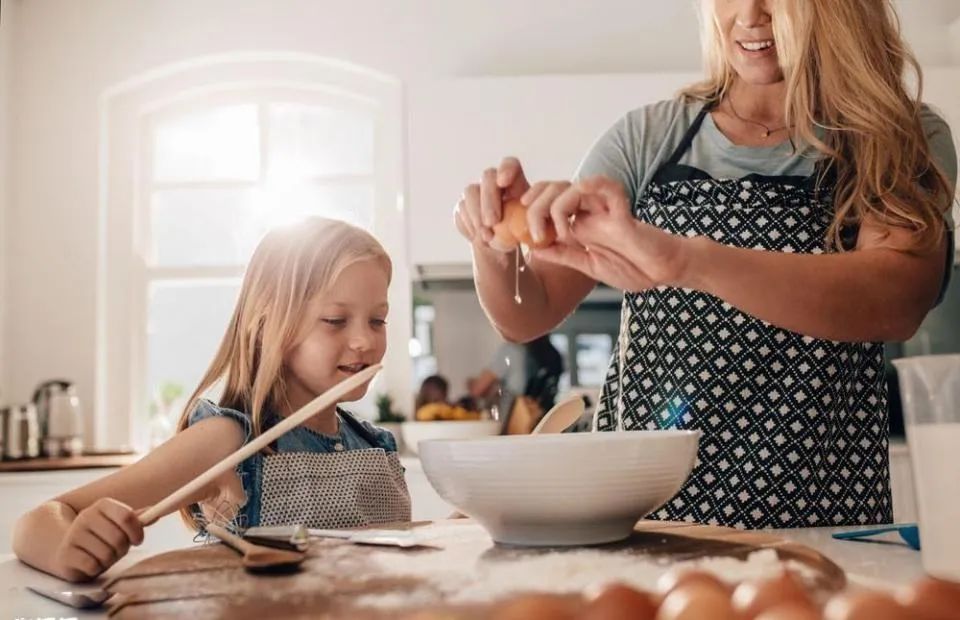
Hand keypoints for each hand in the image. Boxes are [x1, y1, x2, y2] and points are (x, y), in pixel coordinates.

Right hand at [54, 498, 143, 581]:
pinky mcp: (65, 554)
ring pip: (107, 554)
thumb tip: (156, 514)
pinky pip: (92, 566)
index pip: (126, 516)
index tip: (138, 540)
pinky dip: (96, 569)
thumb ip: (135, 520)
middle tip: (117, 550)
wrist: (66, 548)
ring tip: (102, 556)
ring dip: (109, 560)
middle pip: (118, 538)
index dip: (136, 531)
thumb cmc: (99, 537)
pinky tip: (90, 564)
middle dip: (122, 549)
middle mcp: (85, 516)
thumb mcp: (116, 525)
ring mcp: (73, 535)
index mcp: (102, 505)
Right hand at [454, 156, 529, 248]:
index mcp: (515, 183)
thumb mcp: (532, 230)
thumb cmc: (522, 237)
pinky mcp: (463, 207)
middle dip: (489, 200)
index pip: (510, 164)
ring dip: (477, 214)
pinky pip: (461, 210)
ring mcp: (476, 194)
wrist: (503, 251)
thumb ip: (528, 222)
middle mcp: (494, 184)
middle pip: (488, 176)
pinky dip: (470, 226)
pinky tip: (480, 239)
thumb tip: (523, 221)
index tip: (503, 182)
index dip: (506, 169)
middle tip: (492, 222)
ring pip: (470, 191)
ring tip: (487, 237)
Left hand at [533, 176, 689, 290]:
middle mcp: (588, 211)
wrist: (662, 273)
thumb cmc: (631, 269)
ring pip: (569, 186)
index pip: (546, 199)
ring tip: (556, 234)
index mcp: (579, 222)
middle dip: (534, 208)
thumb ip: (563, 255)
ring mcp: (603, 208)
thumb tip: (534, 247)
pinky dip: (583, 192)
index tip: (519, 230)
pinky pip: (603, 186)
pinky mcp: (620, 209)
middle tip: (533, 233)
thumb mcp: (587, 266)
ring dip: (552, 207)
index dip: (528, 207)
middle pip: (552, 188)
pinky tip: (571, 219)